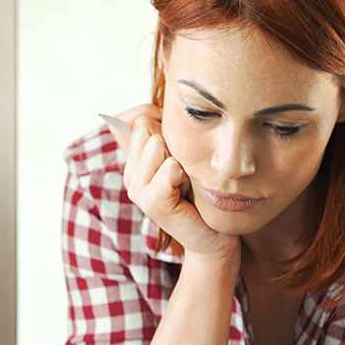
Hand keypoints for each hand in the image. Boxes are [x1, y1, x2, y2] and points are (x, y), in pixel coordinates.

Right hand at [106, 105, 237, 260]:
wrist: (213, 235)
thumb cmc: (202, 193)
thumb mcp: (183, 155)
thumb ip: (162, 130)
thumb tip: (141, 109)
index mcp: (134, 161)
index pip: (138, 118)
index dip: (163, 122)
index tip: (180, 147)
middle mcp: (130, 174)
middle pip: (145, 127)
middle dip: (174, 141)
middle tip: (185, 170)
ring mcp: (137, 190)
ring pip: (156, 144)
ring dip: (181, 159)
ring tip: (187, 181)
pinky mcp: (152, 204)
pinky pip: (169, 169)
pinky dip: (184, 176)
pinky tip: (188, 192)